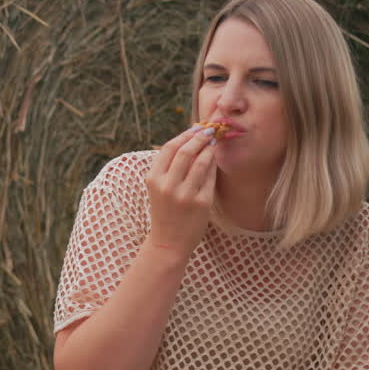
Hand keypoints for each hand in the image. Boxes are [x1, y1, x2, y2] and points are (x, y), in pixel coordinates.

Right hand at [144, 125, 218, 254]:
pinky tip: (215, 158)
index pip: (169, 148)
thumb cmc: (164, 211)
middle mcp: (168, 186)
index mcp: (153, 179)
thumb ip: (168, 166)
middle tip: (209, 130)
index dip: (184, 135)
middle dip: (200, 137)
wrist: (168, 242)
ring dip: (209, 148)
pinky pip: (210, 177)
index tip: (195, 128)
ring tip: (214, 141)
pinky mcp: (201, 203)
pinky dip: (213, 164)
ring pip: (201, 162)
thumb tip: (188, 139)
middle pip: (185, 151)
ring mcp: (185, 195)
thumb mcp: (157, 187)